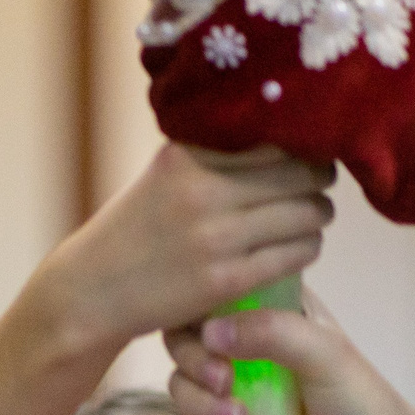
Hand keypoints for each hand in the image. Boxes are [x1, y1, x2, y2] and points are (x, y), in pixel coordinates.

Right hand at [32, 142, 333, 351]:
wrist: (94, 289)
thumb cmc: (138, 226)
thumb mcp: (166, 173)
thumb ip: (216, 148)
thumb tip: (288, 125)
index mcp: (187, 156)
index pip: (276, 134)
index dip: (304, 139)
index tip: (308, 147)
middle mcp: (201, 191)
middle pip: (302, 172)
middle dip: (320, 177)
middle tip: (319, 182)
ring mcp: (214, 238)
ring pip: (308, 213)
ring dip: (318, 214)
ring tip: (311, 214)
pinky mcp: (225, 280)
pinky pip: (296, 253)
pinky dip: (308, 246)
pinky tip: (300, 245)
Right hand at [164, 289, 414, 414]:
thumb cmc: (362, 403)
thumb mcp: (324, 354)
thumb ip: (272, 332)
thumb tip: (210, 332)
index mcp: (274, 313)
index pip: (215, 294)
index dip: (199, 312)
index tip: (211, 336)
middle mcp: (249, 348)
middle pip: (186, 341)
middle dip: (194, 364)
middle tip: (224, 383)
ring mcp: (237, 392)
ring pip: (182, 386)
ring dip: (196, 405)